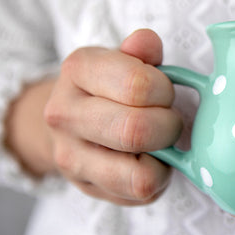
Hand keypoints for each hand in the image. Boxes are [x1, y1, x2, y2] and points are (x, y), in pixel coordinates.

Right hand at [43, 29, 181, 204]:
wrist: (71, 122)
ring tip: (159, 144)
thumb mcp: (124, 60)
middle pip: (135, 130)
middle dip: (168, 126)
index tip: (165, 93)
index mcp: (79, 69)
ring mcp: (71, 156)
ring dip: (164, 158)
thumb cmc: (111, 88)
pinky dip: (157, 178)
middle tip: (169, 121)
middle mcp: (65, 114)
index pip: (136, 85)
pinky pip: (140, 192)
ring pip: (138, 174)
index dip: (165, 91)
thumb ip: (142, 52)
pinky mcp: (88, 188)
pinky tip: (149, 161)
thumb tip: (148, 42)